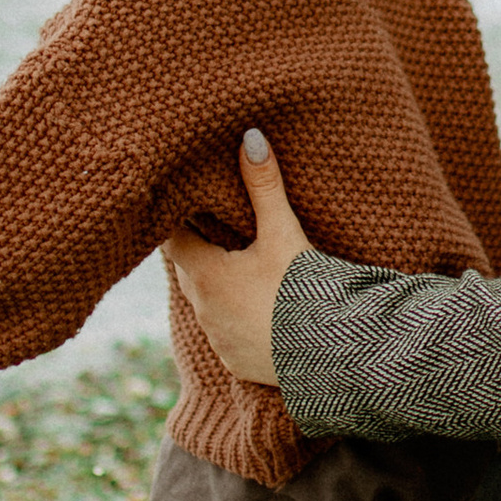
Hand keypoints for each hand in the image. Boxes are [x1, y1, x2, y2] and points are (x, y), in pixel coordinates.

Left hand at [164, 127, 311, 384]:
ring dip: (218, 286)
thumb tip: (249, 137)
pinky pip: (226, 334)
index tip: (180, 202)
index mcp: (205, 274)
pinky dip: (235, 318)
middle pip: (189, 269)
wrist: (329, 357)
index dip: (176, 218)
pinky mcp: (236, 363)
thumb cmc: (302, 290)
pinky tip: (256, 308)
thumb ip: (264, 186)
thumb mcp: (283, 233)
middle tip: (209, 225)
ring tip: (236, 265)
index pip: (171, 238)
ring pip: (207, 303)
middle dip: (198, 248)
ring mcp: (218, 340)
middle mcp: (202, 310)